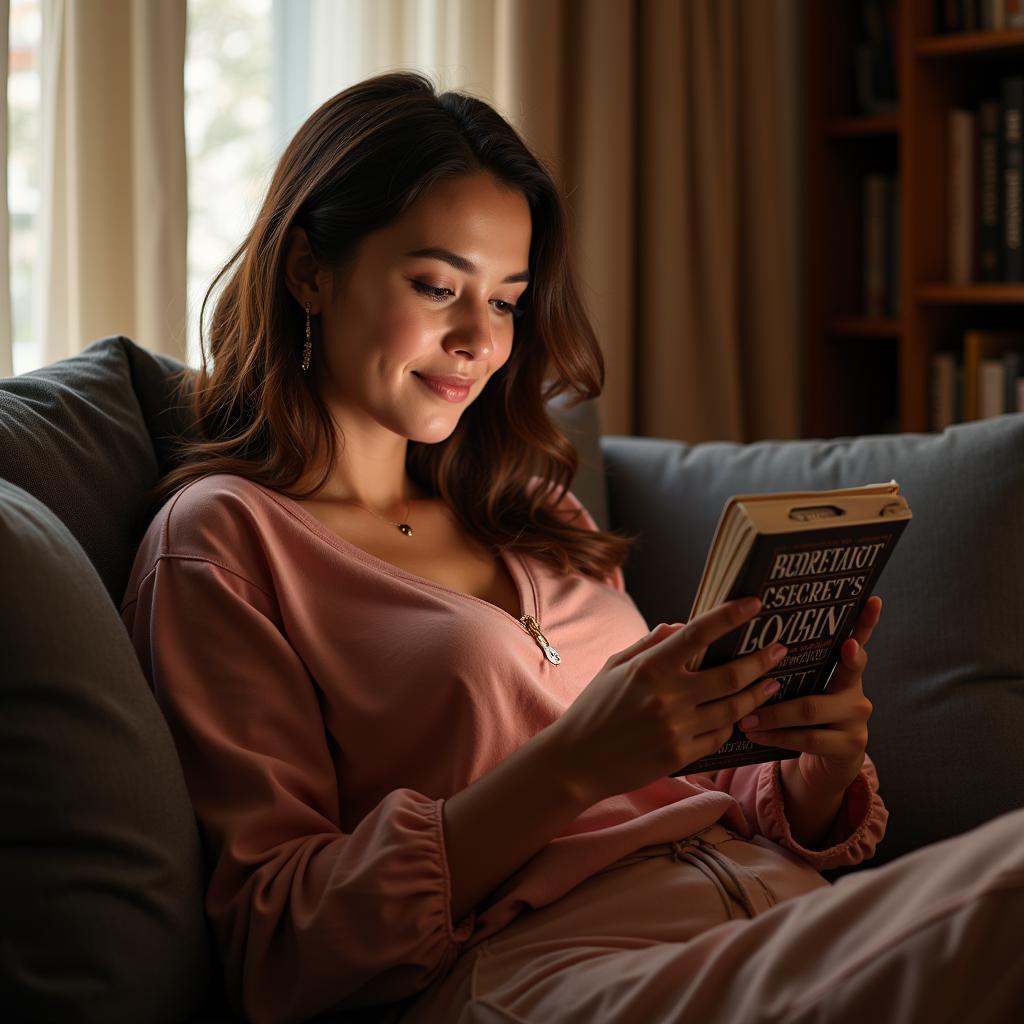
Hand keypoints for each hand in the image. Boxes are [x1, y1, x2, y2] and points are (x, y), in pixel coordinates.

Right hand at [547, 597, 787, 804]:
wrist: (576, 762)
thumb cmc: (594, 709)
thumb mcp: (615, 667)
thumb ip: (650, 645)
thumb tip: (681, 626)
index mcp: (649, 668)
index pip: (698, 634)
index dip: (729, 616)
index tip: (754, 604)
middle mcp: (666, 697)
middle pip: (729, 674)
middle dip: (761, 659)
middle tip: (779, 649)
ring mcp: (675, 729)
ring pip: (733, 708)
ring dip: (758, 693)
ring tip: (772, 681)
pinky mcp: (680, 756)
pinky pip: (719, 736)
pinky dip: (733, 724)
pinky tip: (741, 715)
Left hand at [739, 596, 880, 801]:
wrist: (824, 766)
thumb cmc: (804, 720)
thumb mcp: (803, 691)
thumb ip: (793, 669)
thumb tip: (754, 643)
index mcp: (846, 672)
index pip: (858, 640)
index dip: (866, 622)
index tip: (872, 600)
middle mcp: (857, 692)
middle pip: (835, 673)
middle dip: (796, 672)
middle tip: (777, 662)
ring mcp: (857, 720)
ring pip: (810, 710)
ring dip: (772, 714)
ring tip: (744, 717)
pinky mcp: (850, 746)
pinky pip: (808, 739)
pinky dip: (776, 736)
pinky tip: (754, 735)